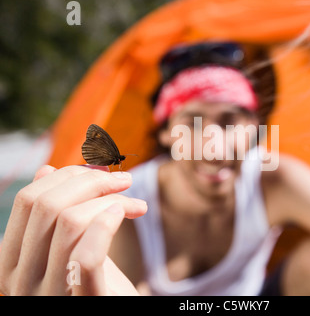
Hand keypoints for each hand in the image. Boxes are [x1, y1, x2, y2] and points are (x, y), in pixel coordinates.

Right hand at [0, 165, 146, 294]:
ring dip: (108, 199)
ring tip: (135, 202)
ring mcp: (48, 295)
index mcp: (13, 260)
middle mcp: (21, 280)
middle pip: (47, 205)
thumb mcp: (72, 246)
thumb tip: (45, 170)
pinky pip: (87, 255)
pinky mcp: (83, 303)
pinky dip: (107, 223)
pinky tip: (125, 212)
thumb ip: (57, 214)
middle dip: (91, 181)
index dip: (67, 175)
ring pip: (68, 222)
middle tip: (125, 181)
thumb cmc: (98, 285)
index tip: (102, 172)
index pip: (28, 200)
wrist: (115, 315)